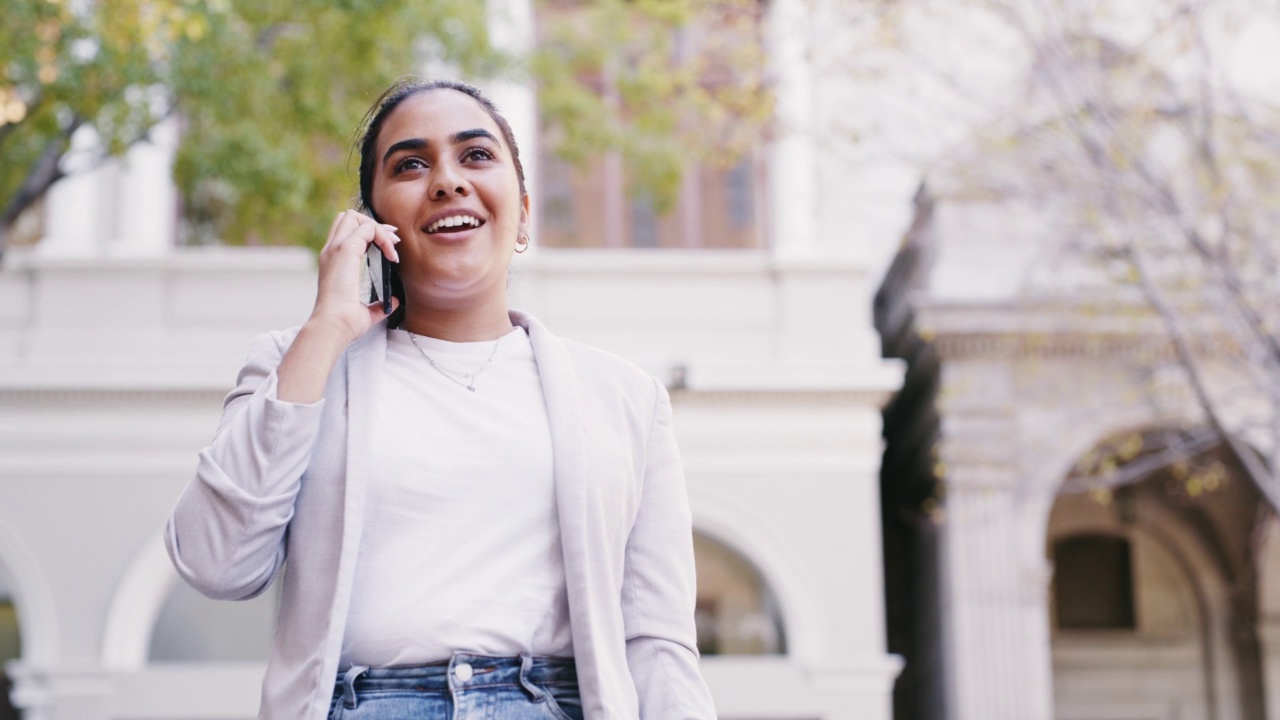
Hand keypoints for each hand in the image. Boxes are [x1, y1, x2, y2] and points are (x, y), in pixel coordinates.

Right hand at [309, 210, 401, 344]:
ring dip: (378, 227)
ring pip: (354, 216)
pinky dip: (383, 236)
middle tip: (392, 241)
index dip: (368, 233)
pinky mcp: (345, 250)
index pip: (345, 232)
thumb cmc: (345, 322)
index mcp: (332, 262)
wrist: (333, 325)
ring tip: (393, 245)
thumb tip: (392, 301)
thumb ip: (378, 305)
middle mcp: (331, 252)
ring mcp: (336, 249)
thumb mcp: (365, 312)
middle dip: (373, 223)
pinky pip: (368, 228)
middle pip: (347, 218)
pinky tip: (391, 256)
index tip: (388, 248)